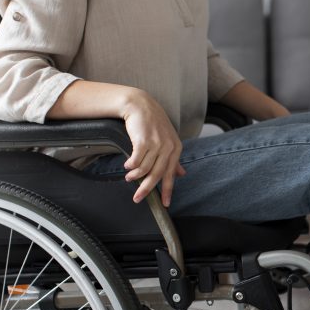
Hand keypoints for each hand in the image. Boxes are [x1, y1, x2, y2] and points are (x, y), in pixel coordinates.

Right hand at [119, 90, 185, 206]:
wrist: (140, 105)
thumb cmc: (153, 123)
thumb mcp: (168, 140)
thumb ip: (173, 159)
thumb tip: (181, 174)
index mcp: (176, 149)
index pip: (171, 174)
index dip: (168, 190)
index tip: (165, 204)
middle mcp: (168, 147)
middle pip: (157, 174)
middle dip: (147, 189)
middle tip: (138, 198)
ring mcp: (156, 144)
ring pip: (145, 168)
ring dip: (135, 175)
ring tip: (129, 178)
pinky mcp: (143, 141)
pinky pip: (136, 160)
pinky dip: (130, 165)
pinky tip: (127, 166)